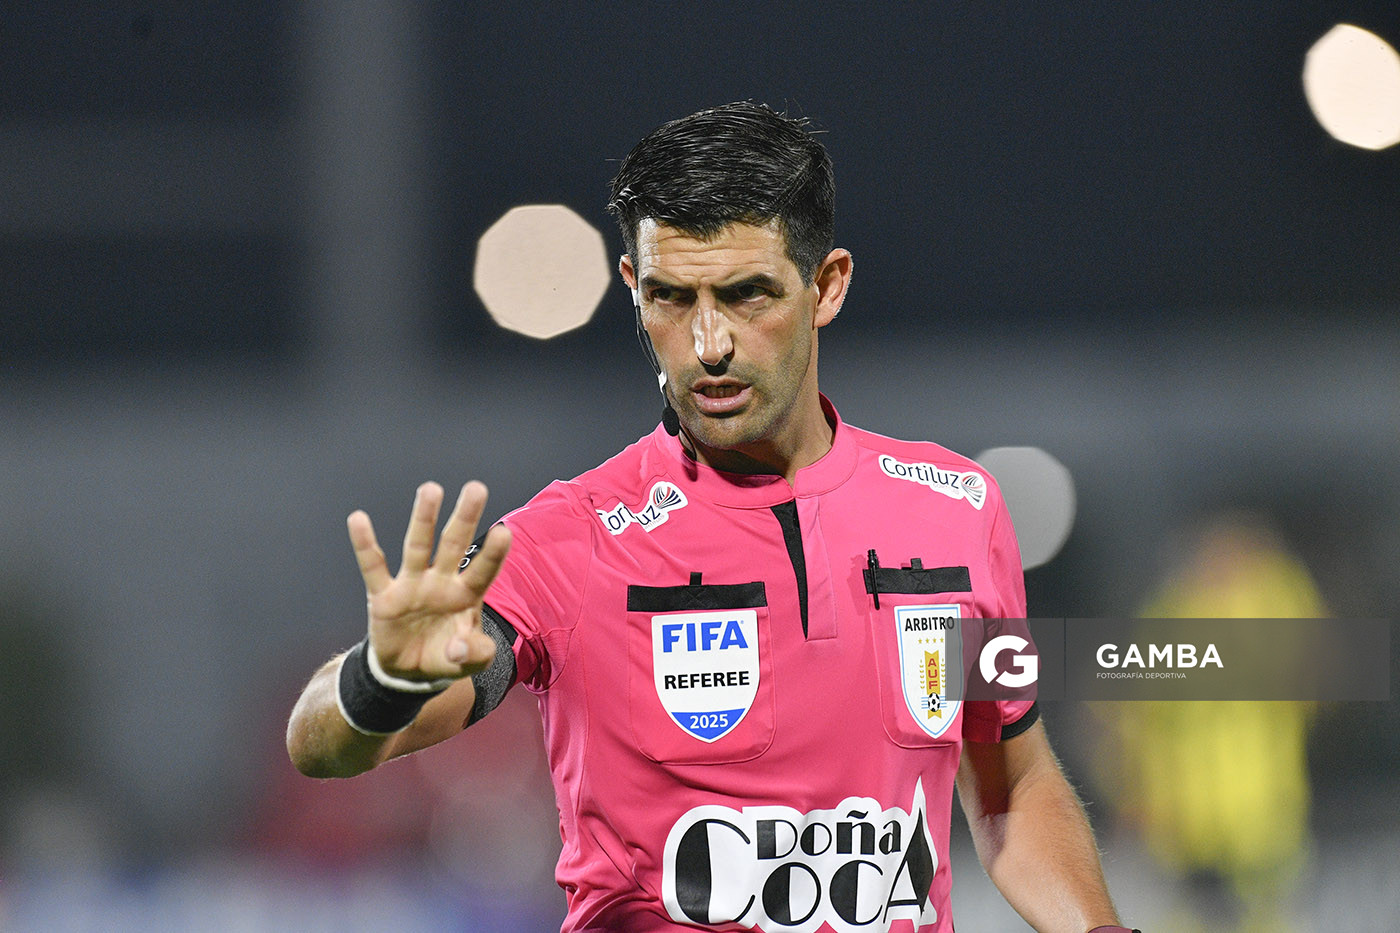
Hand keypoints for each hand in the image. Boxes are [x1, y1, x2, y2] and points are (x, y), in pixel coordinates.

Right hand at [347, 481, 511, 682]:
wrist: (410, 671)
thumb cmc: (446, 656)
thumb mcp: (468, 661)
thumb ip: (474, 655)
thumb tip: (459, 648)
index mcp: (466, 596)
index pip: (482, 571)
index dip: (493, 554)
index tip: (504, 531)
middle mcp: (440, 583)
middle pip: (454, 546)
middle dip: (465, 518)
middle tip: (476, 488)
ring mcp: (412, 586)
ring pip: (418, 546)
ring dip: (424, 519)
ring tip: (431, 490)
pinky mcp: (384, 596)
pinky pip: (373, 567)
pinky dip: (364, 545)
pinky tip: (358, 519)